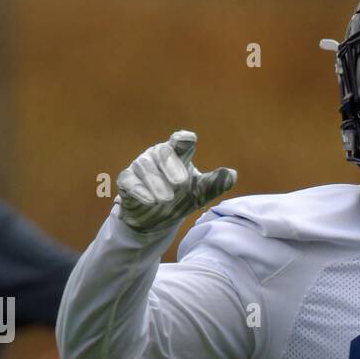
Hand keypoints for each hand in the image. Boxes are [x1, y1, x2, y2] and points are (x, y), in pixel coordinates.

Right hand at [115, 130, 235, 232]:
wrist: (156, 219)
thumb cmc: (180, 198)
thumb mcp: (200, 193)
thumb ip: (215, 184)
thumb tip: (233, 175)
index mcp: (177, 154)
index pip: (180, 142)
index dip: (183, 140)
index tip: (187, 140)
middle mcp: (157, 156)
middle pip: (162, 152)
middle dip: (171, 166)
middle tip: (181, 183)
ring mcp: (140, 167)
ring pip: (144, 167)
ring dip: (155, 182)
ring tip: (165, 199)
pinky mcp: (126, 182)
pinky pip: (128, 181)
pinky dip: (138, 190)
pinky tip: (149, 200)